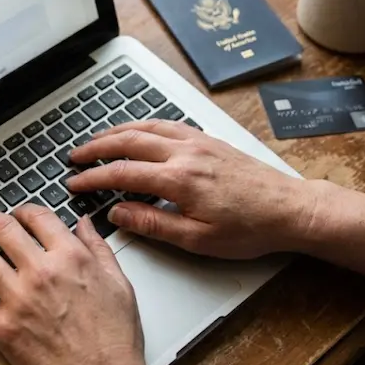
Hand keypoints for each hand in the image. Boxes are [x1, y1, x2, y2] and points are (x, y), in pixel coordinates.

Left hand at [0, 206, 176, 364]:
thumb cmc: (114, 341)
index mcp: (72, 258)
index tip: (20, 214)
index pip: (38, 217)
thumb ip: (98, 249)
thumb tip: (84, 224)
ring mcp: (18, 299)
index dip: (25, 210)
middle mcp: (42, 272)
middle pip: (4, 229)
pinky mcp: (1, 327)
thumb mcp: (119, 285)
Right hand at [68, 120, 320, 258]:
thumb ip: (153, 224)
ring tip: (96, 140)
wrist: (290, 209)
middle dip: (96, 147)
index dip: (92, 178)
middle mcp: (186, 153)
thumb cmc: (250, 229)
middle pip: (128, 141)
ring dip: (116, 131)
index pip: (122, 173)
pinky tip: (136, 131)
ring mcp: (198, 142)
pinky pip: (167, 124)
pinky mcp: (209, 140)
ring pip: (146, 127)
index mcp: (180, 180)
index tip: (74, 183)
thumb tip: (118, 213)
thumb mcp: (197, 240)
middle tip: (74, 156)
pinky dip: (143, 125)